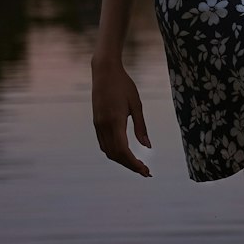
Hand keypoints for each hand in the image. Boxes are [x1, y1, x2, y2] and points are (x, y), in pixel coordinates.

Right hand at [92, 61, 152, 176]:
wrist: (104, 71)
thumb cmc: (124, 85)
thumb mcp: (136, 104)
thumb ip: (141, 127)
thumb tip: (148, 146)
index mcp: (115, 121)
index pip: (123, 151)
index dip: (134, 164)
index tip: (146, 171)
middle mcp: (104, 125)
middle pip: (115, 155)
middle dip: (130, 166)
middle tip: (146, 172)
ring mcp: (98, 124)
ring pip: (108, 151)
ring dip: (122, 161)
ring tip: (137, 165)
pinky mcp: (96, 122)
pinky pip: (104, 144)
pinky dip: (114, 152)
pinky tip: (125, 153)